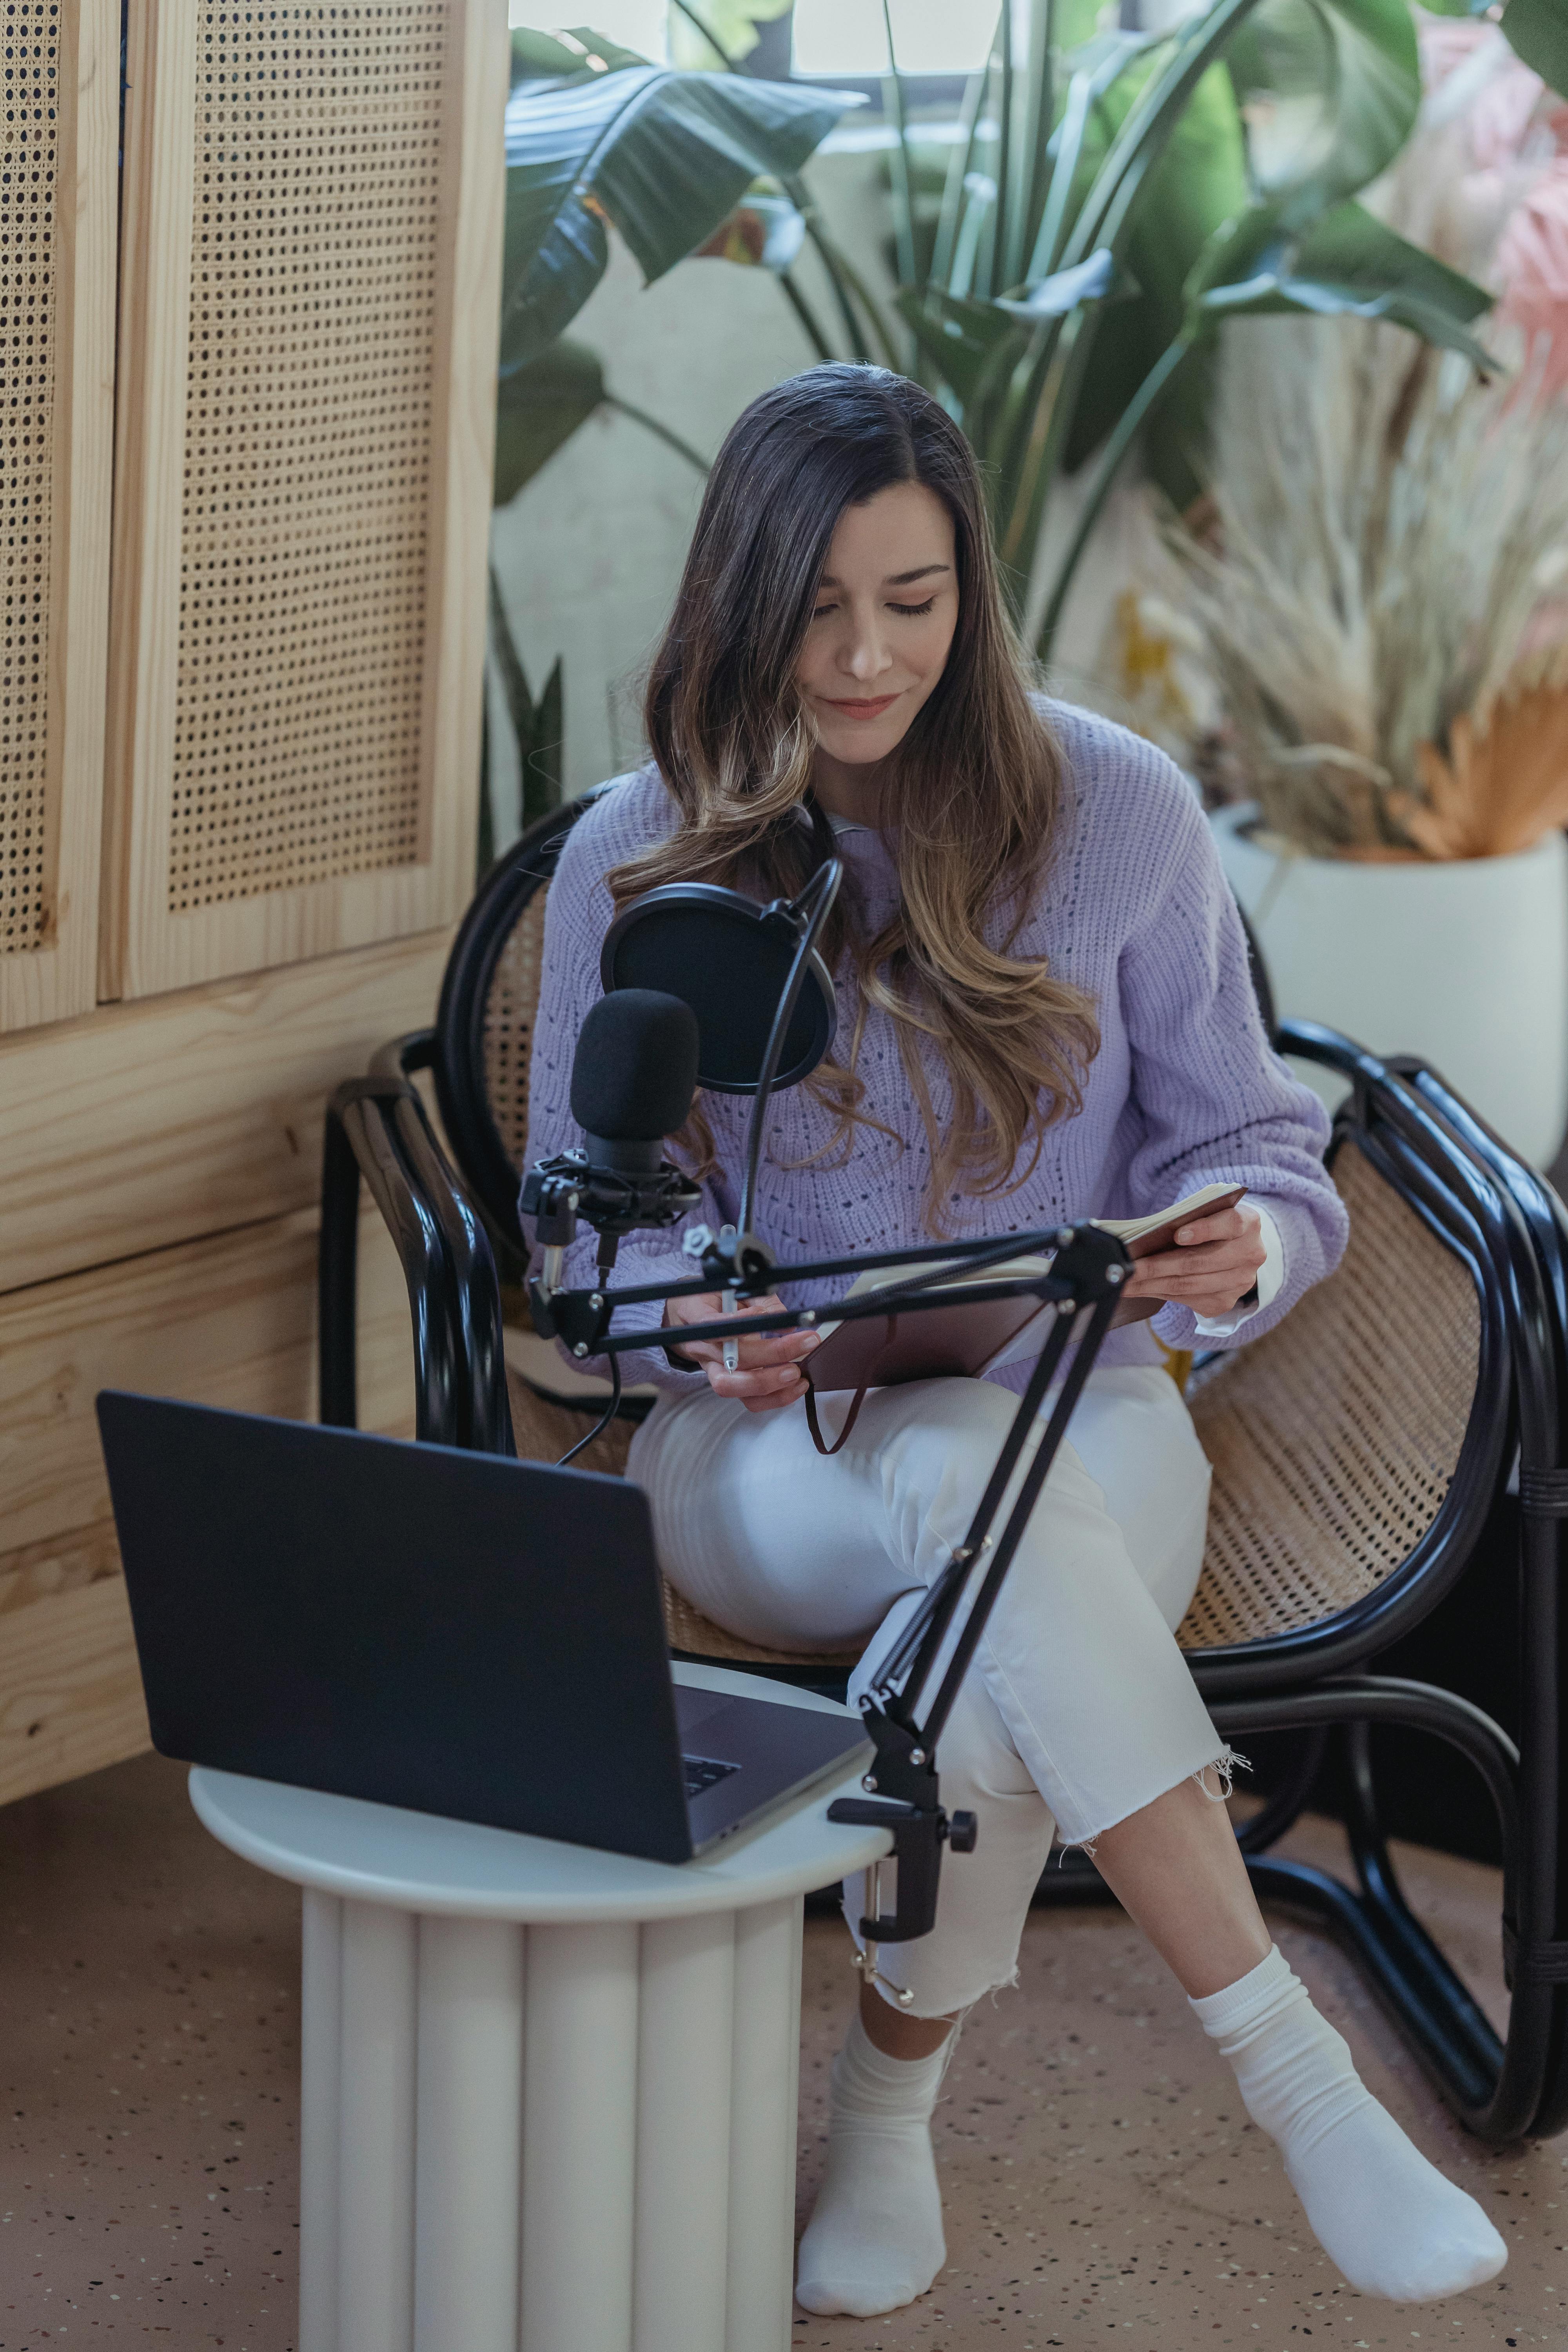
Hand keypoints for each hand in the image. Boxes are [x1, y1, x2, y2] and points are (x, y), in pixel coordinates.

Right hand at [663, 1290, 819, 1412]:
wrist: (690, 1318)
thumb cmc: (716, 1301)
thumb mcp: (734, 1289)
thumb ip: (761, 1302)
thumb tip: (787, 1323)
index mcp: (697, 1318)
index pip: (713, 1325)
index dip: (738, 1326)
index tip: (768, 1316)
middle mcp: (702, 1348)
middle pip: (731, 1361)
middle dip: (771, 1355)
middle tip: (804, 1344)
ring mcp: (713, 1370)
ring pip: (733, 1388)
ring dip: (770, 1384)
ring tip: (798, 1374)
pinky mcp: (729, 1384)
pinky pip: (748, 1401)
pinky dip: (775, 1397)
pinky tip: (797, 1385)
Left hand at [1120, 1203, 1265, 1321]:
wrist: (1236, 1248)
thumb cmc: (1212, 1223)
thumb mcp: (1207, 1212)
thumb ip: (1188, 1218)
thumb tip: (1147, 1235)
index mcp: (1249, 1223)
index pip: (1230, 1224)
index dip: (1204, 1229)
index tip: (1177, 1234)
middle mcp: (1250, 1254)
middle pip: (1200, 1262)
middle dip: (1159, 1265)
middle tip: (1128, 1266)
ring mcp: (1240, 1282)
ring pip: (1189, 1285)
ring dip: (1151, 1285)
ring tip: (1124, 1281)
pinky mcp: (1225, 1302)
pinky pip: (1186, 1300)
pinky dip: (1159, 1293)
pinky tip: (1138, 1289)